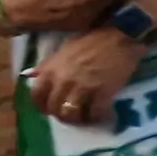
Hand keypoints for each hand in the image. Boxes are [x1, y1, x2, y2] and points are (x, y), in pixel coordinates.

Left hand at [30, 25, 146, 128]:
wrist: (120, 36)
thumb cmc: (92, 41)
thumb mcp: (63, 51)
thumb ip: (50, 66)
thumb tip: (36, 77)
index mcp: (51, 70)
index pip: (36, 96)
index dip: (42, 107)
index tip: (50, 110)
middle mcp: (63, 80)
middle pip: (54, 109)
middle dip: (61, 115)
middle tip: (71, 115)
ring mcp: (83, 87)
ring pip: (71, 114)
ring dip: (78, 119)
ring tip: (86, 117)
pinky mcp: (103, 92)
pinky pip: (96, 113)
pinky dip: (99, 117)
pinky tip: (103, 114)